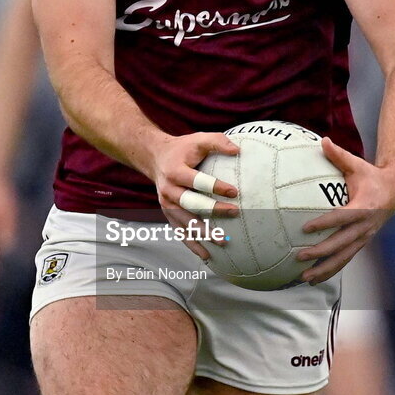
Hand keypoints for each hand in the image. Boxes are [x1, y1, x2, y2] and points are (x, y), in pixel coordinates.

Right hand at [149, 132, 239, 259]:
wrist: (155, 157)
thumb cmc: (183, 148)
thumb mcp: (198, 139)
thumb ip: (218, 142)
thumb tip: (239, 150)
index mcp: (175, 171)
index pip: (197, 181)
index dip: (215, 187)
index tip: (235, 192)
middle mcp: (169, 190)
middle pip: (192, 203)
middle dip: (213, 210)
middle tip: (234, 213)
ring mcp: (167, 204)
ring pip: (186, 222)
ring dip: (204, 233)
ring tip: (224, 242)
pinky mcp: (168, 214)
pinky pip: (180, 232)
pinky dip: (192, 244)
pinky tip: (207, 256)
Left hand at [296, 137, 394, 283]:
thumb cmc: (370, 176)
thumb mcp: (357, 164)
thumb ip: (339, 155)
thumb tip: (323, 140)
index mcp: (363, 207)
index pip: (341, 217)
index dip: (325, 223)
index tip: (305, 228)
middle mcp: (365, 226)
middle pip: (341, 243)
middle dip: (321, 252)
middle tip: (299, 255)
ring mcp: (364, 237)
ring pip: (343, 257)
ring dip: (324, 269)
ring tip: (304, 278)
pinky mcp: (361, 243)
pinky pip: (345, 259)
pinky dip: (331, 270)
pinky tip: (314, 278)